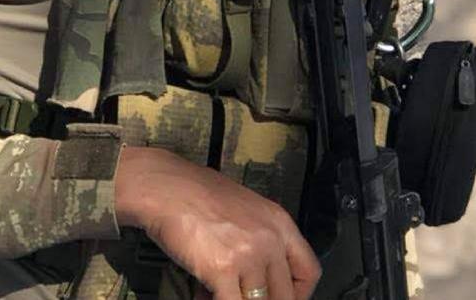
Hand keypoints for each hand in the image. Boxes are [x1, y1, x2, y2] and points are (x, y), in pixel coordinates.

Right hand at [115, 146, 321, 299]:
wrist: (166, 187)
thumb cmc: (197, 193)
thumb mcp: (243, 209)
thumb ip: (259, 239)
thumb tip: (258, 274)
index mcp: (279, 222)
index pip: (309, 271)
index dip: (299, 294)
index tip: (283, 298)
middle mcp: (270, 239)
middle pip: (285, 296)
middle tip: (241, 295)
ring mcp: (248, 255)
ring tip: (216, 293)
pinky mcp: (223, 269)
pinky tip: (203, 295)